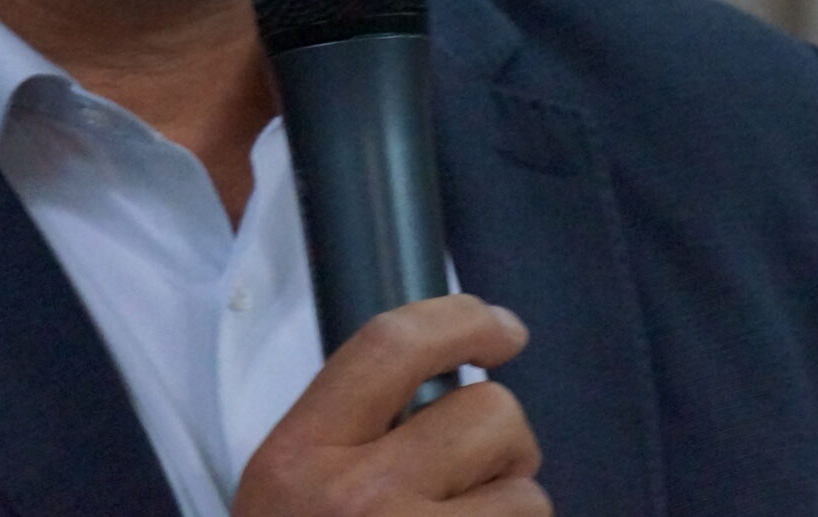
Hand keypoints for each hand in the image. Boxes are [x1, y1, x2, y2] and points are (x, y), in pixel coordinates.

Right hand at [232, 294, 547, 515]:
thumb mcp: (288, 491)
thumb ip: (351, 433)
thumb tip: (456, 381)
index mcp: (299, 459)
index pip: (389, 348)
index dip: (460, 320)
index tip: (501, 328)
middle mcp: (358, 503)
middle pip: (489, 415)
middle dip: (502, 444)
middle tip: (472, 479)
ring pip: (529, 500)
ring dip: (512, 515)